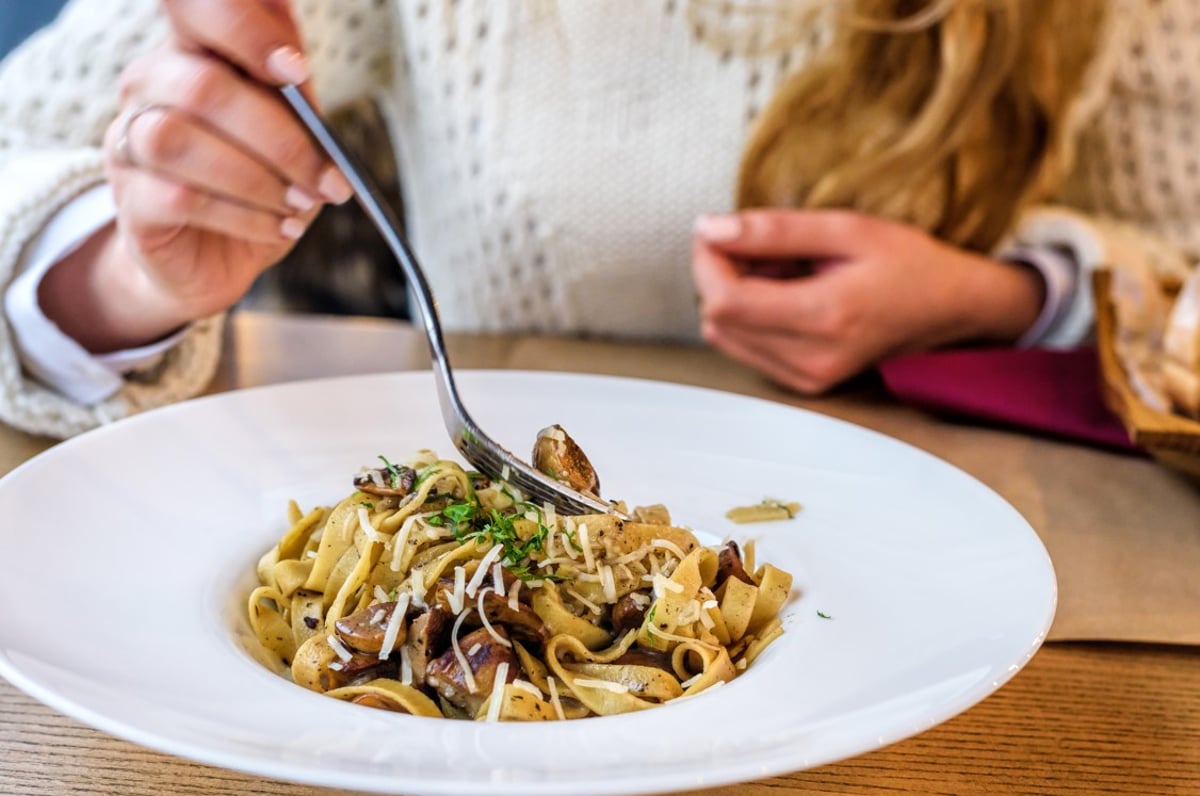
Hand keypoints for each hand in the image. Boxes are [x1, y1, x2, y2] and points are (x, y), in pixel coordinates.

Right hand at [42, 0, 353, 352]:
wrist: (214, 261)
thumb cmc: (256, 191)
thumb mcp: (290, 140)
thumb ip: (296, 102)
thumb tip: (301, 74)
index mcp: (192, 54)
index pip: (197, 10)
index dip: (244, 31)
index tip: (295, 70)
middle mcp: (149, 87)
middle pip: (202, 87)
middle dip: (279, 138)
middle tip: (325, 179)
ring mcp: (129, 142)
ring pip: (180, 141)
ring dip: (258, 179)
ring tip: (300, 206)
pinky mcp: (130, 200)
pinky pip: (181, 198)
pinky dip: (244, 217)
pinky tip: (278, 228)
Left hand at [692, 210, 1044, 393]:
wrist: (950, 308)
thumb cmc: (907, 262)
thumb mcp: (846, 229)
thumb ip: (774, 231)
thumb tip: (709, 229)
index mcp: (826, 317)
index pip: (725, 299)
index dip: (708, 260)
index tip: (719, 229)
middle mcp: (812, 359)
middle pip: (718, 318)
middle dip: (720, 274)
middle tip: (759, 244)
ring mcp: (808, 378)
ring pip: (725, 336)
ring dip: (734, 296)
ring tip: (780, 270)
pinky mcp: (805, 384)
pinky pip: (745, 349)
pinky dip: (750, 317)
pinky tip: (784, 295)